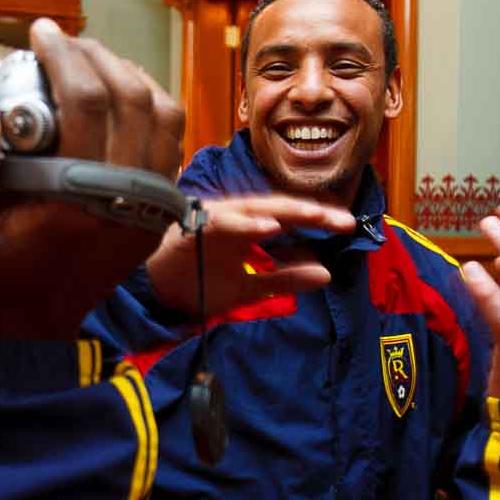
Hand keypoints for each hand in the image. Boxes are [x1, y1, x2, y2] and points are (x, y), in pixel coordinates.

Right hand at [0, 19, 182, 495]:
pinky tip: (114, 101)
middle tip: (63, 44)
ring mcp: (149, 212)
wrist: (23, 347)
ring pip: (166, 117)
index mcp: (77, 202)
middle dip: (99, 57)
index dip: (64, 56)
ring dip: (132, 78)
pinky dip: (151, 110)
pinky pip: (171, 147)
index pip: (87, 102)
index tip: (40, 33)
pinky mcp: (156, 220)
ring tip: (91, 62)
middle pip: (134, 97)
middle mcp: (124, 203)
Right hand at [145, 195, 353, 317]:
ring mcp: (215, 218)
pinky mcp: (194, 227)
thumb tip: (326, 274)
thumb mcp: (249, 286)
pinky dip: (246, 223)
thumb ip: (284, 278)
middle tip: (345, 221)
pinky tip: (269, 227)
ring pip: (256, 209)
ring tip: (316, 216)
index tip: (349, 226)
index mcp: (249, 226)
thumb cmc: (197, 279)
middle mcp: (235, 216)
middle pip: (280, 208)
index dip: (319, 220)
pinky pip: (223, 222)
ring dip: (286, 212)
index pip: (290, 219)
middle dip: (313, 213)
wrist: (150, 291)